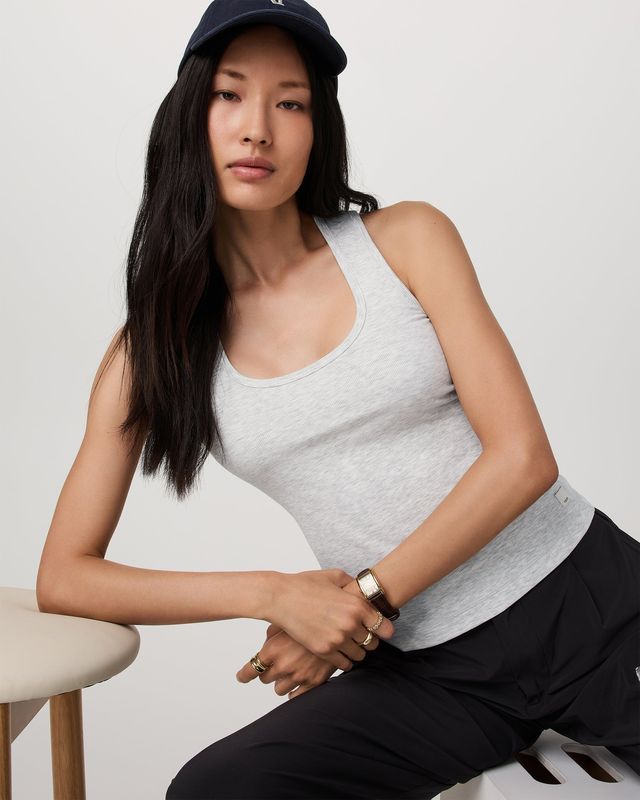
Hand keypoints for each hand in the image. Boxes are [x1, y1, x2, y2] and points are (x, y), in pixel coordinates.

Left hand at [236, 622, 339, 699]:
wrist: (338, 621)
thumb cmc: (310, 617)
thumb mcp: (286, 621)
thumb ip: (272, 635)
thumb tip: (265, 646)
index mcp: (272, 649)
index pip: (250, 671)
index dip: (244, 675)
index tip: (241, 676)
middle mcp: (283, 665)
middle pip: (265, 679)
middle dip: (268, 672)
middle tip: (274, 663)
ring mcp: (299, 675)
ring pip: (279, 689)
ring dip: (282, 680)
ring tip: (290, 669)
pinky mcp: (314, 682)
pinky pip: (296, 695)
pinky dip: (295, 690)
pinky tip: (298, 680)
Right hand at [267, 569, 394, 670]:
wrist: (280, 597)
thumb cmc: (305, 584)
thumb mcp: (334, 576)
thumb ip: (353, 584)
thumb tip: (362, 589)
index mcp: (357, 606)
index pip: (385, 628)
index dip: (383, 629)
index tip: (379, 629)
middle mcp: (350, 624)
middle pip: (373, 643)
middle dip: (369, 639)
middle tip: (361, 635)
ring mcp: (337, 639)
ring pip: (359, 655)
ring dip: (356, 650)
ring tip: (348, 643)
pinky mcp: (323, 650)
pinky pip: (343, 663)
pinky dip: (344, 660)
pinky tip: (339, 652)